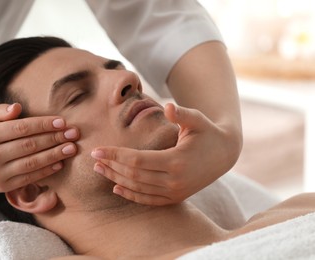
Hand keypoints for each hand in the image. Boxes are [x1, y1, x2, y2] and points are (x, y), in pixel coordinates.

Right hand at [0, 103, 78, 192]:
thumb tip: (18, 108)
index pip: (22, 128)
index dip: (44, 124)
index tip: (62, 122)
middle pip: (31, 145)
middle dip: (55, 138)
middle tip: (74, 133)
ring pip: (32, 162)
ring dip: (55, 155)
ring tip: (71, 148)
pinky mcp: (2, 186)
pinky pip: (29, 177)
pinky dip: (46, 171)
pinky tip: (59, 163)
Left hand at [91, 103, 237, 205]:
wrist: (225, 154)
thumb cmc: (207, 132)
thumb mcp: (197, 119)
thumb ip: (182, 114)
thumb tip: (167, 106)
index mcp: (177, 160)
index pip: (137, 160)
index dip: (115, 155)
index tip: (97, 150)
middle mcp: (175, 180)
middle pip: (134, 176)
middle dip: (112, 167)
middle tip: (94, 160)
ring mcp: (176, 192)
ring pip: (139, 188)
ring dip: (116, 180)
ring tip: (100, 170)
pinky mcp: (176, 197)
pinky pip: (149, 200)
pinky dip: (131, 195)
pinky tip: (116, 188)